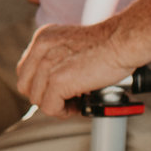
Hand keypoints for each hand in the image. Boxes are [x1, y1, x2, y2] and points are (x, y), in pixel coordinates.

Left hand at [13, 20, 133, 117]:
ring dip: (56, 105)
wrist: (124, 42)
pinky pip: (49, 107)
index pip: (26, 70)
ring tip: (77, 100)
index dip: (41, 85)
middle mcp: (41, 48)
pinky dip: (63, 111)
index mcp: (43, 38)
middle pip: (26, 86)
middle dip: (45, 96)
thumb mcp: (72, 45)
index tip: (59, 89)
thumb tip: (51, 85)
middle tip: (67, 98)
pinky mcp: (57, 80)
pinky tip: (78, 104)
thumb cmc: (109, 44)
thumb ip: (57, 59)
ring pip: (37, 99)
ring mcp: (47, 64)